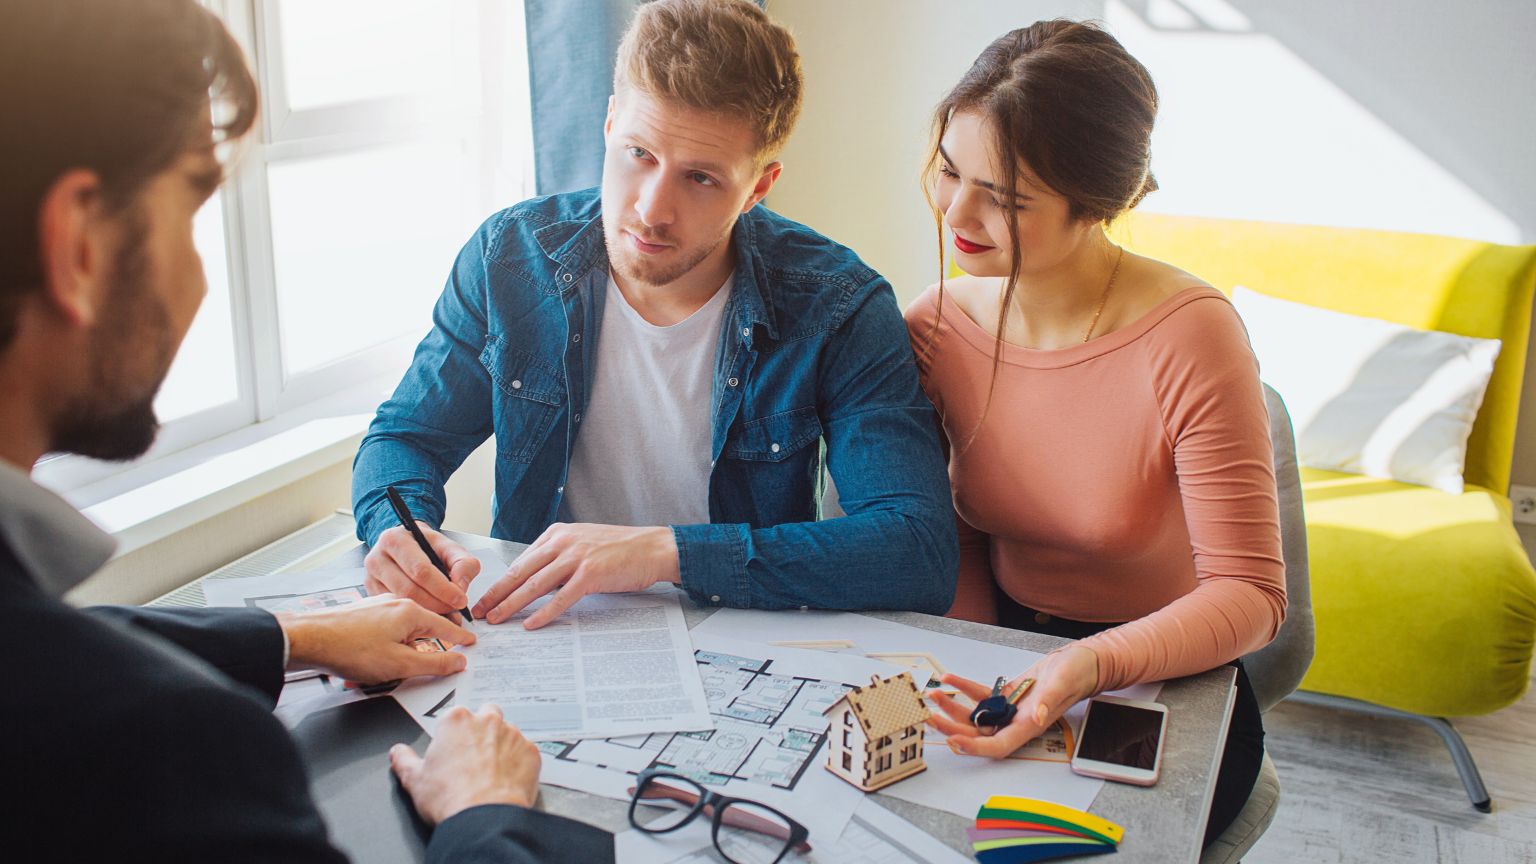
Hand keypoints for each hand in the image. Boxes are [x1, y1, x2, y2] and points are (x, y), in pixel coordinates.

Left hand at [276, 595, 474, 684]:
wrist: (308, 639)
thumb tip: (458, 661)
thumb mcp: (400, 664)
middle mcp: (396, 604)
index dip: (460, 637)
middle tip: (433, 664)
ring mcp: (378, 608)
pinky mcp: (362, 615)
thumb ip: (434, 664)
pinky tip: (371, 665)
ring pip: (401, 633)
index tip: (470, 642)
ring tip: (387, 672)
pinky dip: (384, 650)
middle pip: (423, 628)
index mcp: (411, 612)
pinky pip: (384, 633)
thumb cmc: (351, 650)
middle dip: (427, 649)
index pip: (445, 626)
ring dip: (400, 653)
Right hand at [364, 523, 479, 615]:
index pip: (420, 570)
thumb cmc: (427, 546)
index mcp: (396, 540)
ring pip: (401, 602)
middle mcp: (377, 558)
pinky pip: (394, 609)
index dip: (443, 588)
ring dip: (427, 612)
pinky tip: (429, 614)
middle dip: (436, 604)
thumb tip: (460, 587)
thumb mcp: (449, 548)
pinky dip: (414, 616)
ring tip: (445, 613)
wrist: (408, 545)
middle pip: (409, 589)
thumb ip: (463, 563)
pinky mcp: (371, 593)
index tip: (460, 600)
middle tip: (455, 610)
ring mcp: (370, 577)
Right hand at [389, 705, 540, 824]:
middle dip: (482, 730)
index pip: (456, 715)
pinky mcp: (531, 752)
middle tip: (474, 755)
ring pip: (509, 732)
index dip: (454, 734)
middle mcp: (487, 720)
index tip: (453, 748)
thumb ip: (404, 760)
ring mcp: (512, 735)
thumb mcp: (415, 780)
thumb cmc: (450, 798)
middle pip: (486, 715)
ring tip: (491, 771)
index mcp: (456, 720)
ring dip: (502, 746)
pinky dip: (519, 762)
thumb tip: (398, 752)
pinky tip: (507, 779)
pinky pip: (526, 752)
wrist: (483, 818)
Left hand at [473, 523, 679, 628]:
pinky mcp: (591, 574)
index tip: (485, 598)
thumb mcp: (583, 544)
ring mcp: (576, 557)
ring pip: (534, 585)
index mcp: (557, 534)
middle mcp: (562, 542)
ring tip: (496, 619)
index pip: (520, 561)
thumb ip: (558, 559)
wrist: (652, 547)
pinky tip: (531, 624)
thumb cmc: (621, 549)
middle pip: (520, 572)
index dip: (500, 582)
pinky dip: (544, 613)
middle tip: (478, 611)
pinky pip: (560, 598)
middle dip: (496, 594)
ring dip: (511, 604)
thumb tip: (537, 583)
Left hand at [926, 645, 1099, 757]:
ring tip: (934, 696)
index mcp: (1030, 725)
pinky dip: (964, 689)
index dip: (975, 747)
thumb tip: (1036, 717)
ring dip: (953, 709)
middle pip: (979, 734)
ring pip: (976, 717)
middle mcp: (1017, 722)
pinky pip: (981, 697)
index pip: (998, 745)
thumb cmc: (1076, 673)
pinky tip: (950, 679)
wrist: (1080, 662)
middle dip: (953, 729)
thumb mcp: (1063, 682)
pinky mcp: (1008, 697)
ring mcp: (1011, 711)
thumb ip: (1049, 700)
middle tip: (930, 718)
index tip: (954, 741)